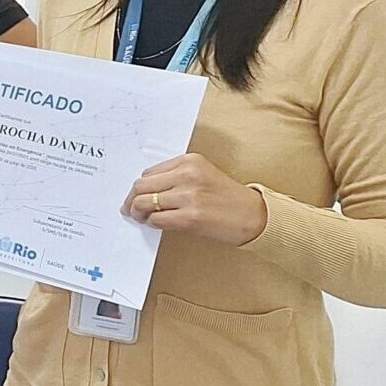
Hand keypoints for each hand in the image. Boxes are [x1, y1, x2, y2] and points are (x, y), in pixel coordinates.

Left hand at [126, 153, 267, 246]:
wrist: (254, 215)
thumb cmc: (227, 198)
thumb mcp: (202, 175)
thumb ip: (175, 177)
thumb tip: (144, 190)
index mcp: (190, 161)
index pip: (149, 173)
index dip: (139, 188)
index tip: (137, 197)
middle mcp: (188, 175)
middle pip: (141, 186)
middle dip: (132, 201)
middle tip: (132, 211)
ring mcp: (189, 195)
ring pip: (143, 203)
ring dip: (139, 214)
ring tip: (145, 218)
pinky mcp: (190, 217)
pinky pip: (156, 220)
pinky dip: (152, 223)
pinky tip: (158, 224)